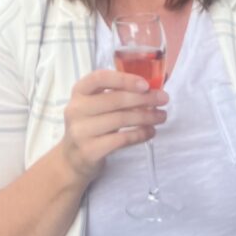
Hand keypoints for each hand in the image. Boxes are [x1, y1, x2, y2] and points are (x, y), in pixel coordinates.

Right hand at [60, 69, 167, 183]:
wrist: (72, 158)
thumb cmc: (91, 124)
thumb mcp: (96, 104)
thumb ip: (118, 93)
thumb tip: (153, 86)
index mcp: (79, 91)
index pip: (100, 78)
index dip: (124, 79)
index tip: (146, 84)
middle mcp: (77, 109)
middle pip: (115, 100)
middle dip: (144, 98)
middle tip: (163, 99)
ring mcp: (81, 131)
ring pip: (121, 120)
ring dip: (146, 117)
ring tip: (161, 116)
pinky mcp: (90, 150)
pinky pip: (121, 139)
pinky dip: (140, 135)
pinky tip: (150, 132)